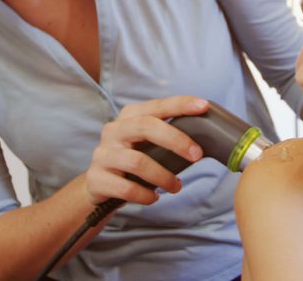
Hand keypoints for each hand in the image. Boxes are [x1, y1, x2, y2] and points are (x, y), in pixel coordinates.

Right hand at [84, 95, 209, 204]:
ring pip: (138, 162)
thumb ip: (167, 137)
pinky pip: (126, 188)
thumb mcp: (146, 144)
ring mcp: (102, 154)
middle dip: (176, 140)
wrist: (99, 187)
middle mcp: (113, 130)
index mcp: (129, 117)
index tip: (204, 106)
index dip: (180, 104)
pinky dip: (145, 195)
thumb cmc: (132, 161)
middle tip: (197, 155)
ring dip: (163, 176)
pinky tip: (154, 197)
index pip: (157, 106)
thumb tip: (206, 139)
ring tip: (176, 187)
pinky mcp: (96, 178)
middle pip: (146, 127)